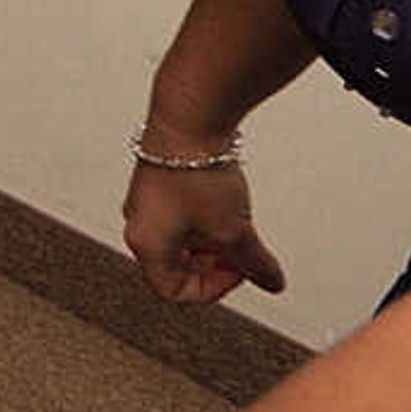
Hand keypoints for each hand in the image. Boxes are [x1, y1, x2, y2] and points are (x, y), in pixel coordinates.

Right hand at [122, 150, 286, 302]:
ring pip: (180, 241)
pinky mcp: (156, 182)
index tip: (238, 273)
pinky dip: (205, 221)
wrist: (188, 121)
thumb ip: (254, 264)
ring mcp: (146, 203)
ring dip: (210, 243)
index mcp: (147, 244)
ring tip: (236, 226)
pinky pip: (180, 216)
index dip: (211, 290)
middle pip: (176, 266)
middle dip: (212, 266)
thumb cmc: (195, 173)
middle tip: (239, 254)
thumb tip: (270, 281)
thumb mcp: (234, 230)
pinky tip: (227, 205)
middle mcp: (140, 225)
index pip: (174, 290)